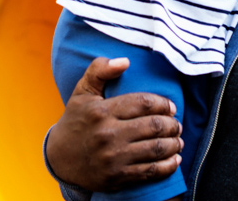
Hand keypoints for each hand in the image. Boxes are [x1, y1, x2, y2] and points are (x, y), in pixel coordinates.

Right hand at [45, 57, 182, 191]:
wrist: (60, 158)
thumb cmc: (76, 120)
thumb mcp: (82, 91)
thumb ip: (100, 70)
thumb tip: (125, 61)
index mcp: (102, 111)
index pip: (143, 103)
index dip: (163, 104)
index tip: (171, 107)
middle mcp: (108, 134)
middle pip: (153, 126)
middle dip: (172, 125)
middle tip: (177, 124)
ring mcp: (113, 158)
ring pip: (155, 149)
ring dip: (173, 144)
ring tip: (178, 140)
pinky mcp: (117, 177)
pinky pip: (150, 171)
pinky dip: (168, 166)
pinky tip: (175, 159)